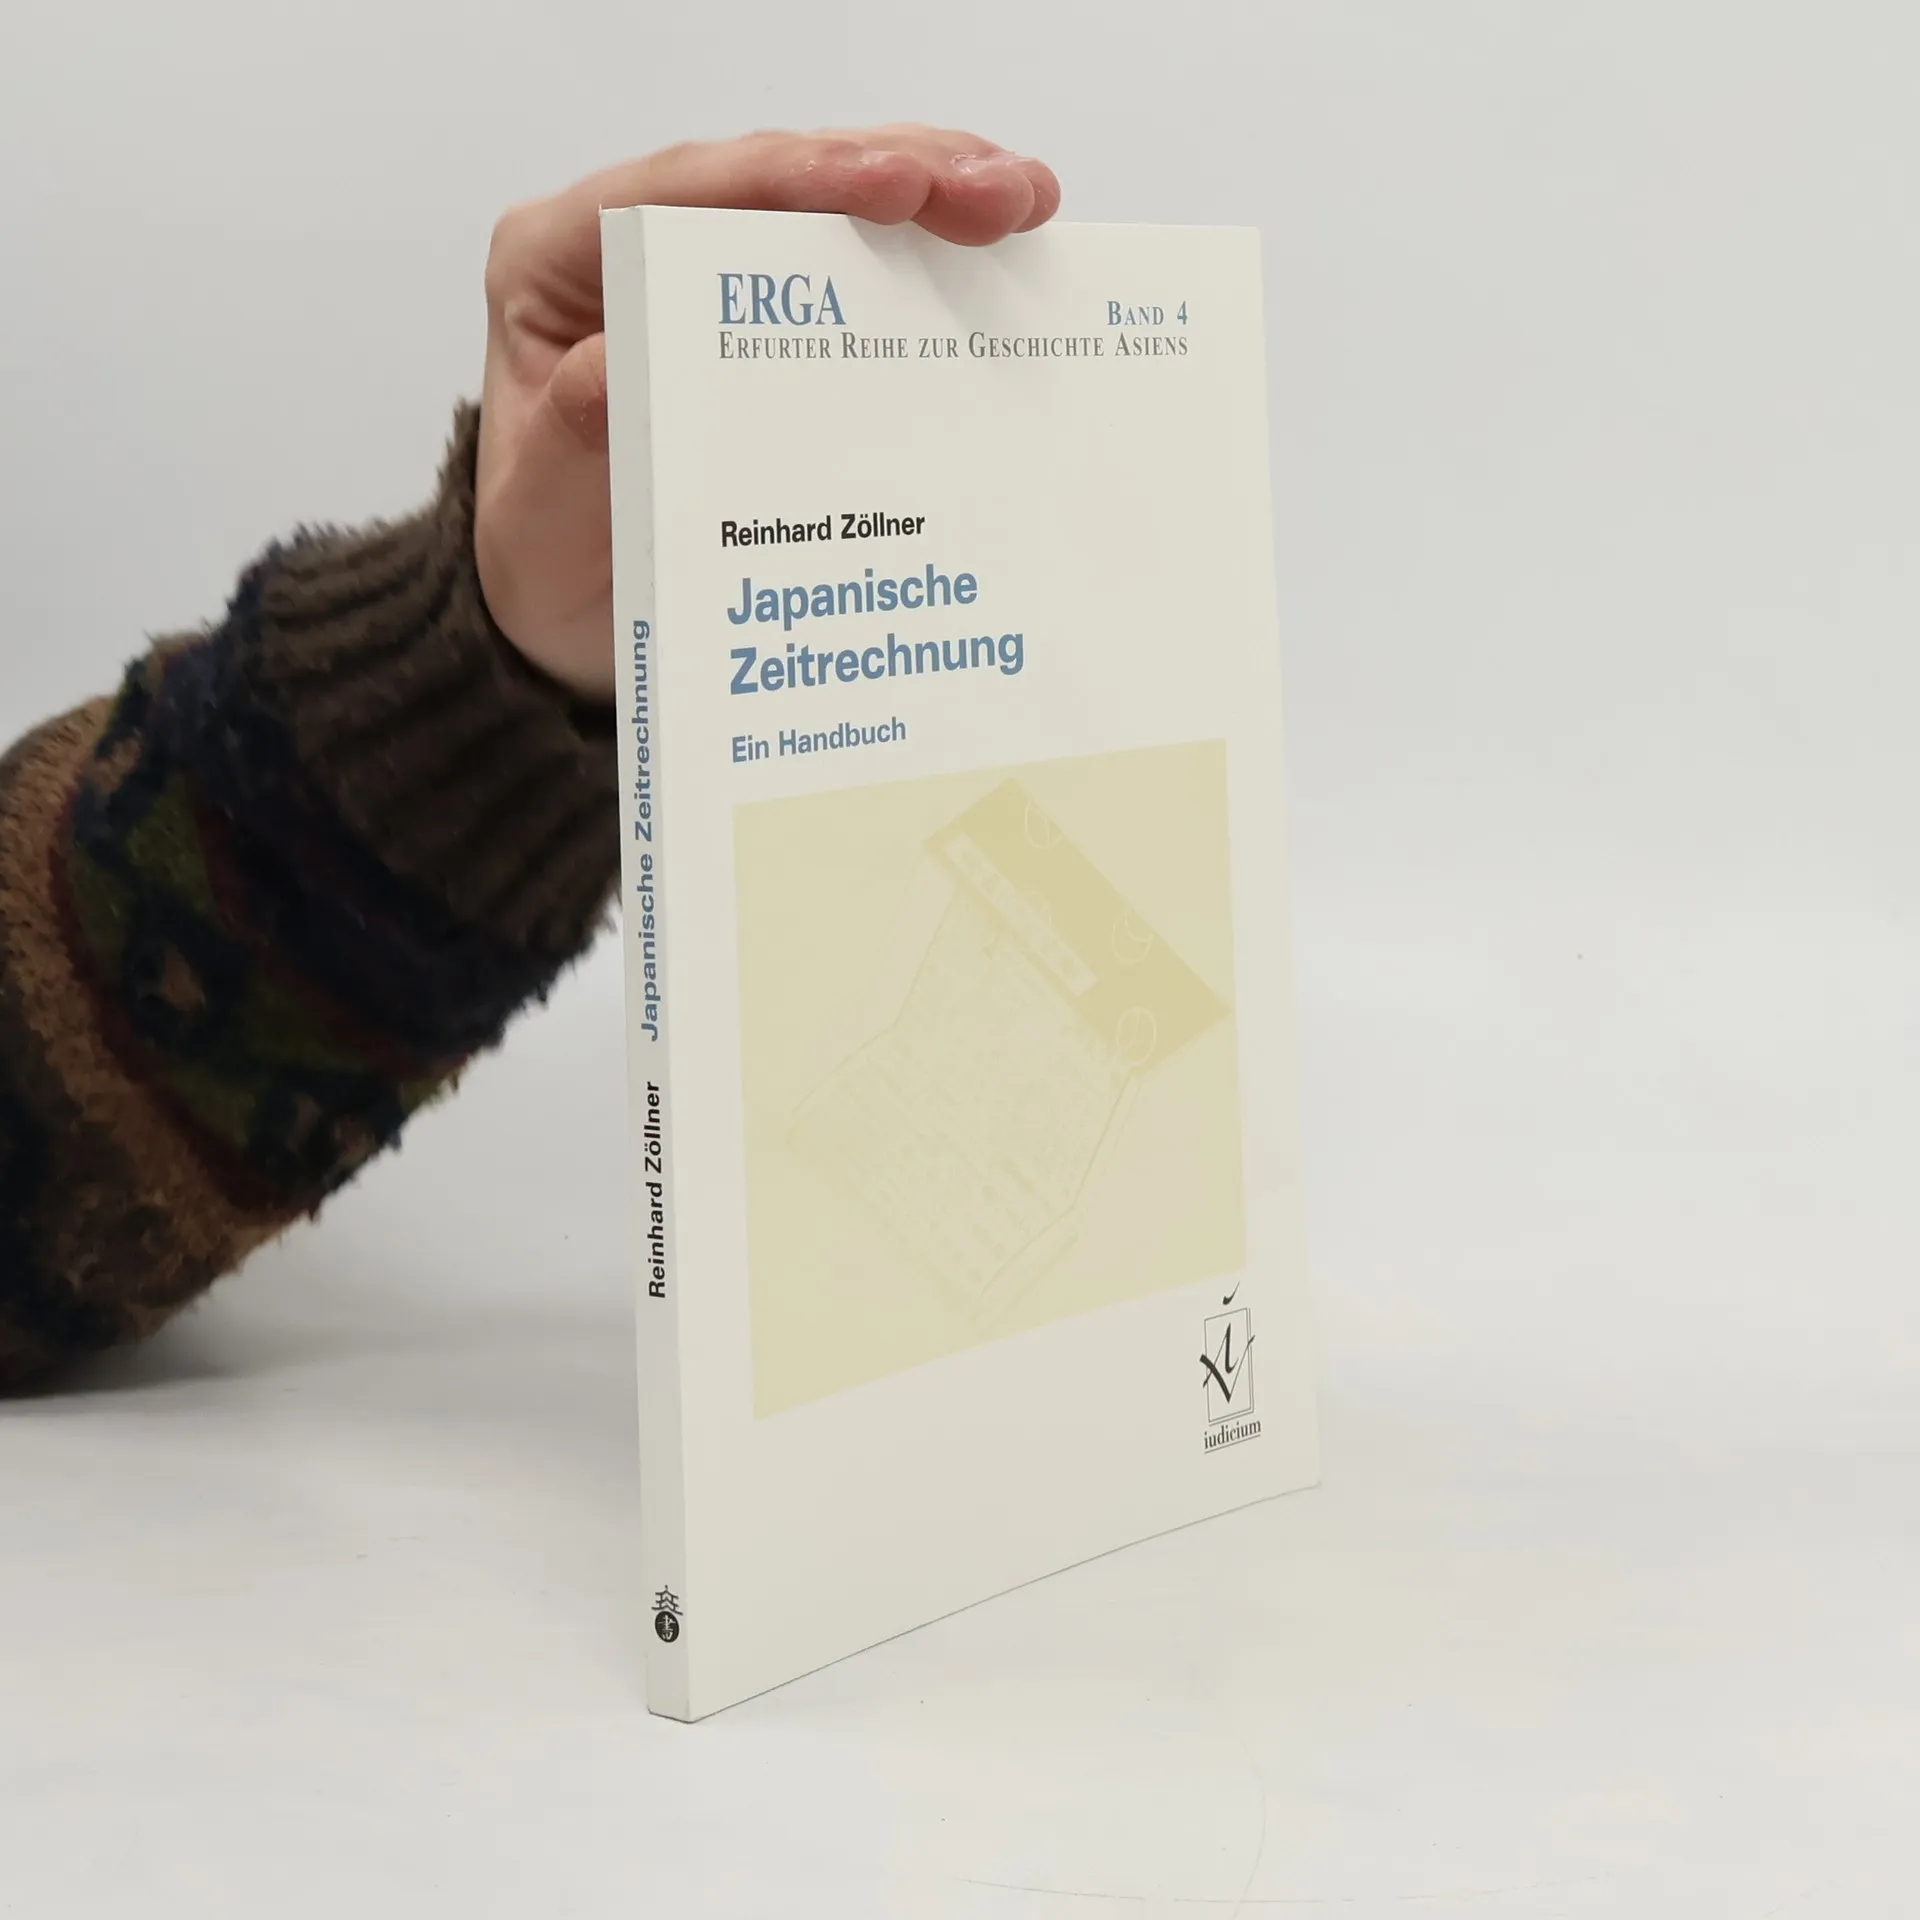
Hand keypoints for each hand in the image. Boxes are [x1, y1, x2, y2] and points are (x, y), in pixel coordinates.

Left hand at [473, 127, 1061, 698]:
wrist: (563, 615)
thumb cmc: (544, 563)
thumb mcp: (540, 519)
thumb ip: (573, 440)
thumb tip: (622, 362)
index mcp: (558, 262)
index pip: (682, 194)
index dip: (794, 178)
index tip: (891, 186)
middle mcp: (633, 247)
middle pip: (776, 180)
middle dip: (898, 171)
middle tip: (999, 195)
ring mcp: (709, 279)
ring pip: (829, 208)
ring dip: (935, 195)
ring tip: (1026, 202)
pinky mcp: (769, 325)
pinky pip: (856, 272)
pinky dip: (932, 261)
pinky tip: (1006, 252)